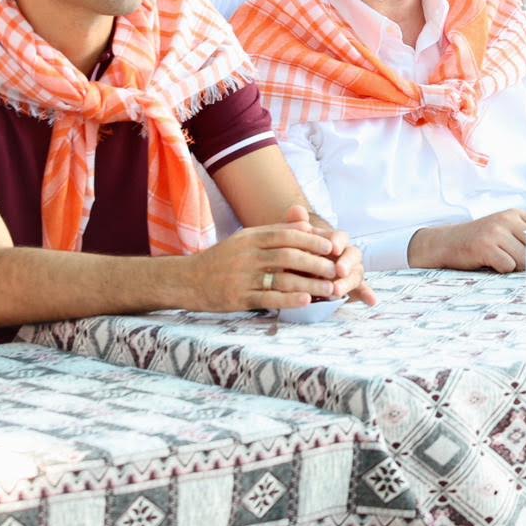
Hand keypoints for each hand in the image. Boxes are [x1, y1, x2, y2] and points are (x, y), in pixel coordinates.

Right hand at [185, 212, 353, 311]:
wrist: (187, 279)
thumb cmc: (223, 258)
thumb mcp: (246, 239)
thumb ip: (276, 231)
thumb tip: (307, 224)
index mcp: (251, 238)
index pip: (287, 235)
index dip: (312, 240)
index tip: (332, 246)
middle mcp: (247, 255)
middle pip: (289, 256)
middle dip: (317, 263)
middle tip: (338, 270)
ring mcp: (242, 277)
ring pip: (282, 279)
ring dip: (310, 284)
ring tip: (331, 289)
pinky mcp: (238, 298)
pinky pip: (268, 298)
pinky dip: (289, 300)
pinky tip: (306, 301)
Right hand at [408, 209, 525, 271]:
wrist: (446, 242)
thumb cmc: (481, 241)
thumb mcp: (505, 230)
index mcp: (516, 213)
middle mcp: (507, 219)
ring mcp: (496, 231)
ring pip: (524, 258)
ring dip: (518, 268)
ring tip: (504, 264)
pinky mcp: (485, 246)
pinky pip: (508, 266)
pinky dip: (503, 270)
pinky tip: (492, 265)